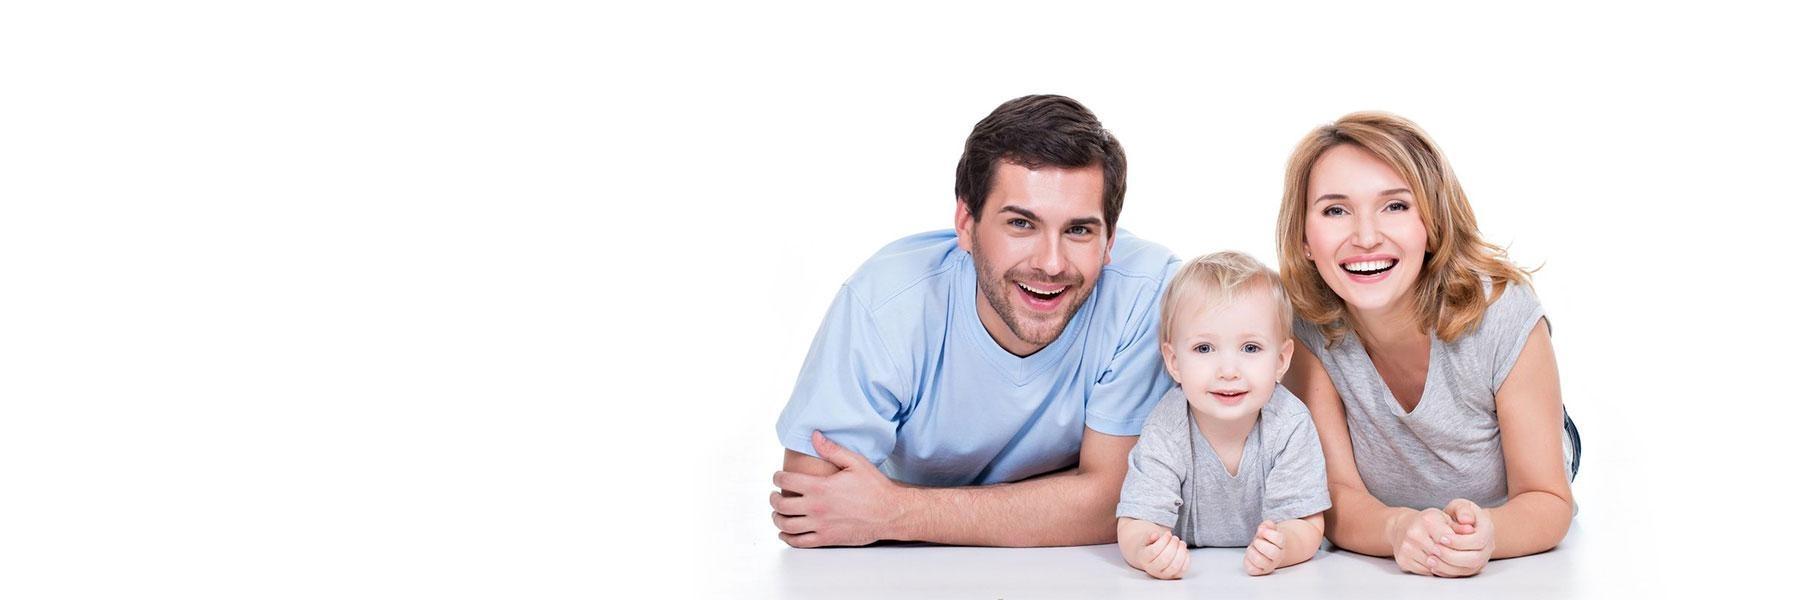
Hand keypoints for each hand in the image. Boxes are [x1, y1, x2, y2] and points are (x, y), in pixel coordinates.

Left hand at [769, 431, 905, 547]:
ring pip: (786, 525)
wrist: (890, 513)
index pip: (786, 481)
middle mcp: (816, 508)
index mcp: (820, 488)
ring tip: (777, 513)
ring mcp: (820, 526)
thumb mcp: (855, 462)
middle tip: (774, 495)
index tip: (777, 477)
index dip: (777, 477)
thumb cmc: (874, 488)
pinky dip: (787, 538)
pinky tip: (785, 533)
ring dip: (777, 518)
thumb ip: (831, 449)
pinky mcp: (826, 539)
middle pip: (781, 505)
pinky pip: (799, 542)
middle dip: (773, 498)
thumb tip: (814, 435)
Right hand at [1135, 529, 1189, 579]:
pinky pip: (1183, 569)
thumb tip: (1155, 535)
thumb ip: (1150, 537)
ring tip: (1182, 543)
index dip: (1163, 541)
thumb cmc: (1150, 548)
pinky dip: (1186, 559)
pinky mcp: (1174, 577)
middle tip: (1175, 538)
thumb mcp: (1147, 541)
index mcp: (1144, 559)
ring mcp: (1164, 575)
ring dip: (1181, 552)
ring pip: (1174, 566)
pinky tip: (1184, 550)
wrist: (1152, 560)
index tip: (1168, 533)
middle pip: (1164, 559)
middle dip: (1172, 546)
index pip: (1154, 551)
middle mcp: (1153, 569)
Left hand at [1243, 520, 1283, 575]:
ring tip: (1252, 548)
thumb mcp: (1268, 529)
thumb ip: (1267, 525)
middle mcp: (1277, 557)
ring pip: (1261, 562)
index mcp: (1281, 545)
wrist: (1267, 551)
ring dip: (1252, 552)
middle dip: (1261, 544)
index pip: (1279, 539)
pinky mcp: (1258, 571)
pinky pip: (1252, 569)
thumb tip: (1263, 528)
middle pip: (1273, 553)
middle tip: (1257, 541)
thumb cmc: (1266, 540)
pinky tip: (1249, 555)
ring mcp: (1268, 565)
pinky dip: (1247, 561)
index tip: (1261, 530)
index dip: (1269, 533)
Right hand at [1387, 501, 1493, 576]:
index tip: (1464, 549)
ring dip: (1445, 567)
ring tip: (1452, 562)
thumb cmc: (1428, 523)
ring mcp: (1407, 547)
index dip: (1457, 546)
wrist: (1403, 527)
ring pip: (1434, 565)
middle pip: (1441, 554)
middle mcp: (1414, 533)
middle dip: (1454, 558)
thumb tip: (1471, 530)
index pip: (1447, 538)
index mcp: (1427, 519)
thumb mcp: (1445, 518)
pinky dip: (1435, 571)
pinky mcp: (1403, 559)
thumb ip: (1459, 526)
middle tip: (1463, 559)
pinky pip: (1425, 571)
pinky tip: (1439, 564)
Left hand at [1426, 499, 1494, 576]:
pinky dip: (1446, 572)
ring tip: (1429, 559)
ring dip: (1448, 566)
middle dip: (1452, 555)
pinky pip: (1461, 574)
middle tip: (1433, 549)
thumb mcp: (1460, 506)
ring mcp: (1481, 559)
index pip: (1478, 540)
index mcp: (1487, 529)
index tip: (1441, 538)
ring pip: (1468, 569)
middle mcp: (1488, 546)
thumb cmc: (1458, 514)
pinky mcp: (1472, 568)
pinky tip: (1432, 566)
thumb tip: (1466, 520)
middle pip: (1475, 558)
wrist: (1461, 525)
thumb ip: (1462, 509)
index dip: (1459, 541)